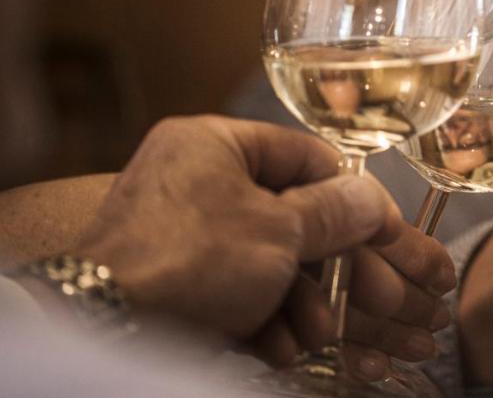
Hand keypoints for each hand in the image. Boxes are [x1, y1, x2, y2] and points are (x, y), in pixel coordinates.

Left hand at [72, 115, 454, 371]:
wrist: (105, 328)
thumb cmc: (188, 261)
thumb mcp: (279, 230)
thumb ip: (335, 212)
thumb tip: (371, 199)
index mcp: (216, 143)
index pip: (307, 157)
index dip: (355, 198)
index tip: (388, 231)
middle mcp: (195, 180)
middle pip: (292, 220)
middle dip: (339, 268)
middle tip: (386, 298)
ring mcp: (179, 234)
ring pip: (267, 264)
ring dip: (304, 303)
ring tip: (322, 334)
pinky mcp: (171, 284)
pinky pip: (234, 294)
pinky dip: (264, 321)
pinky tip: (284, 348)